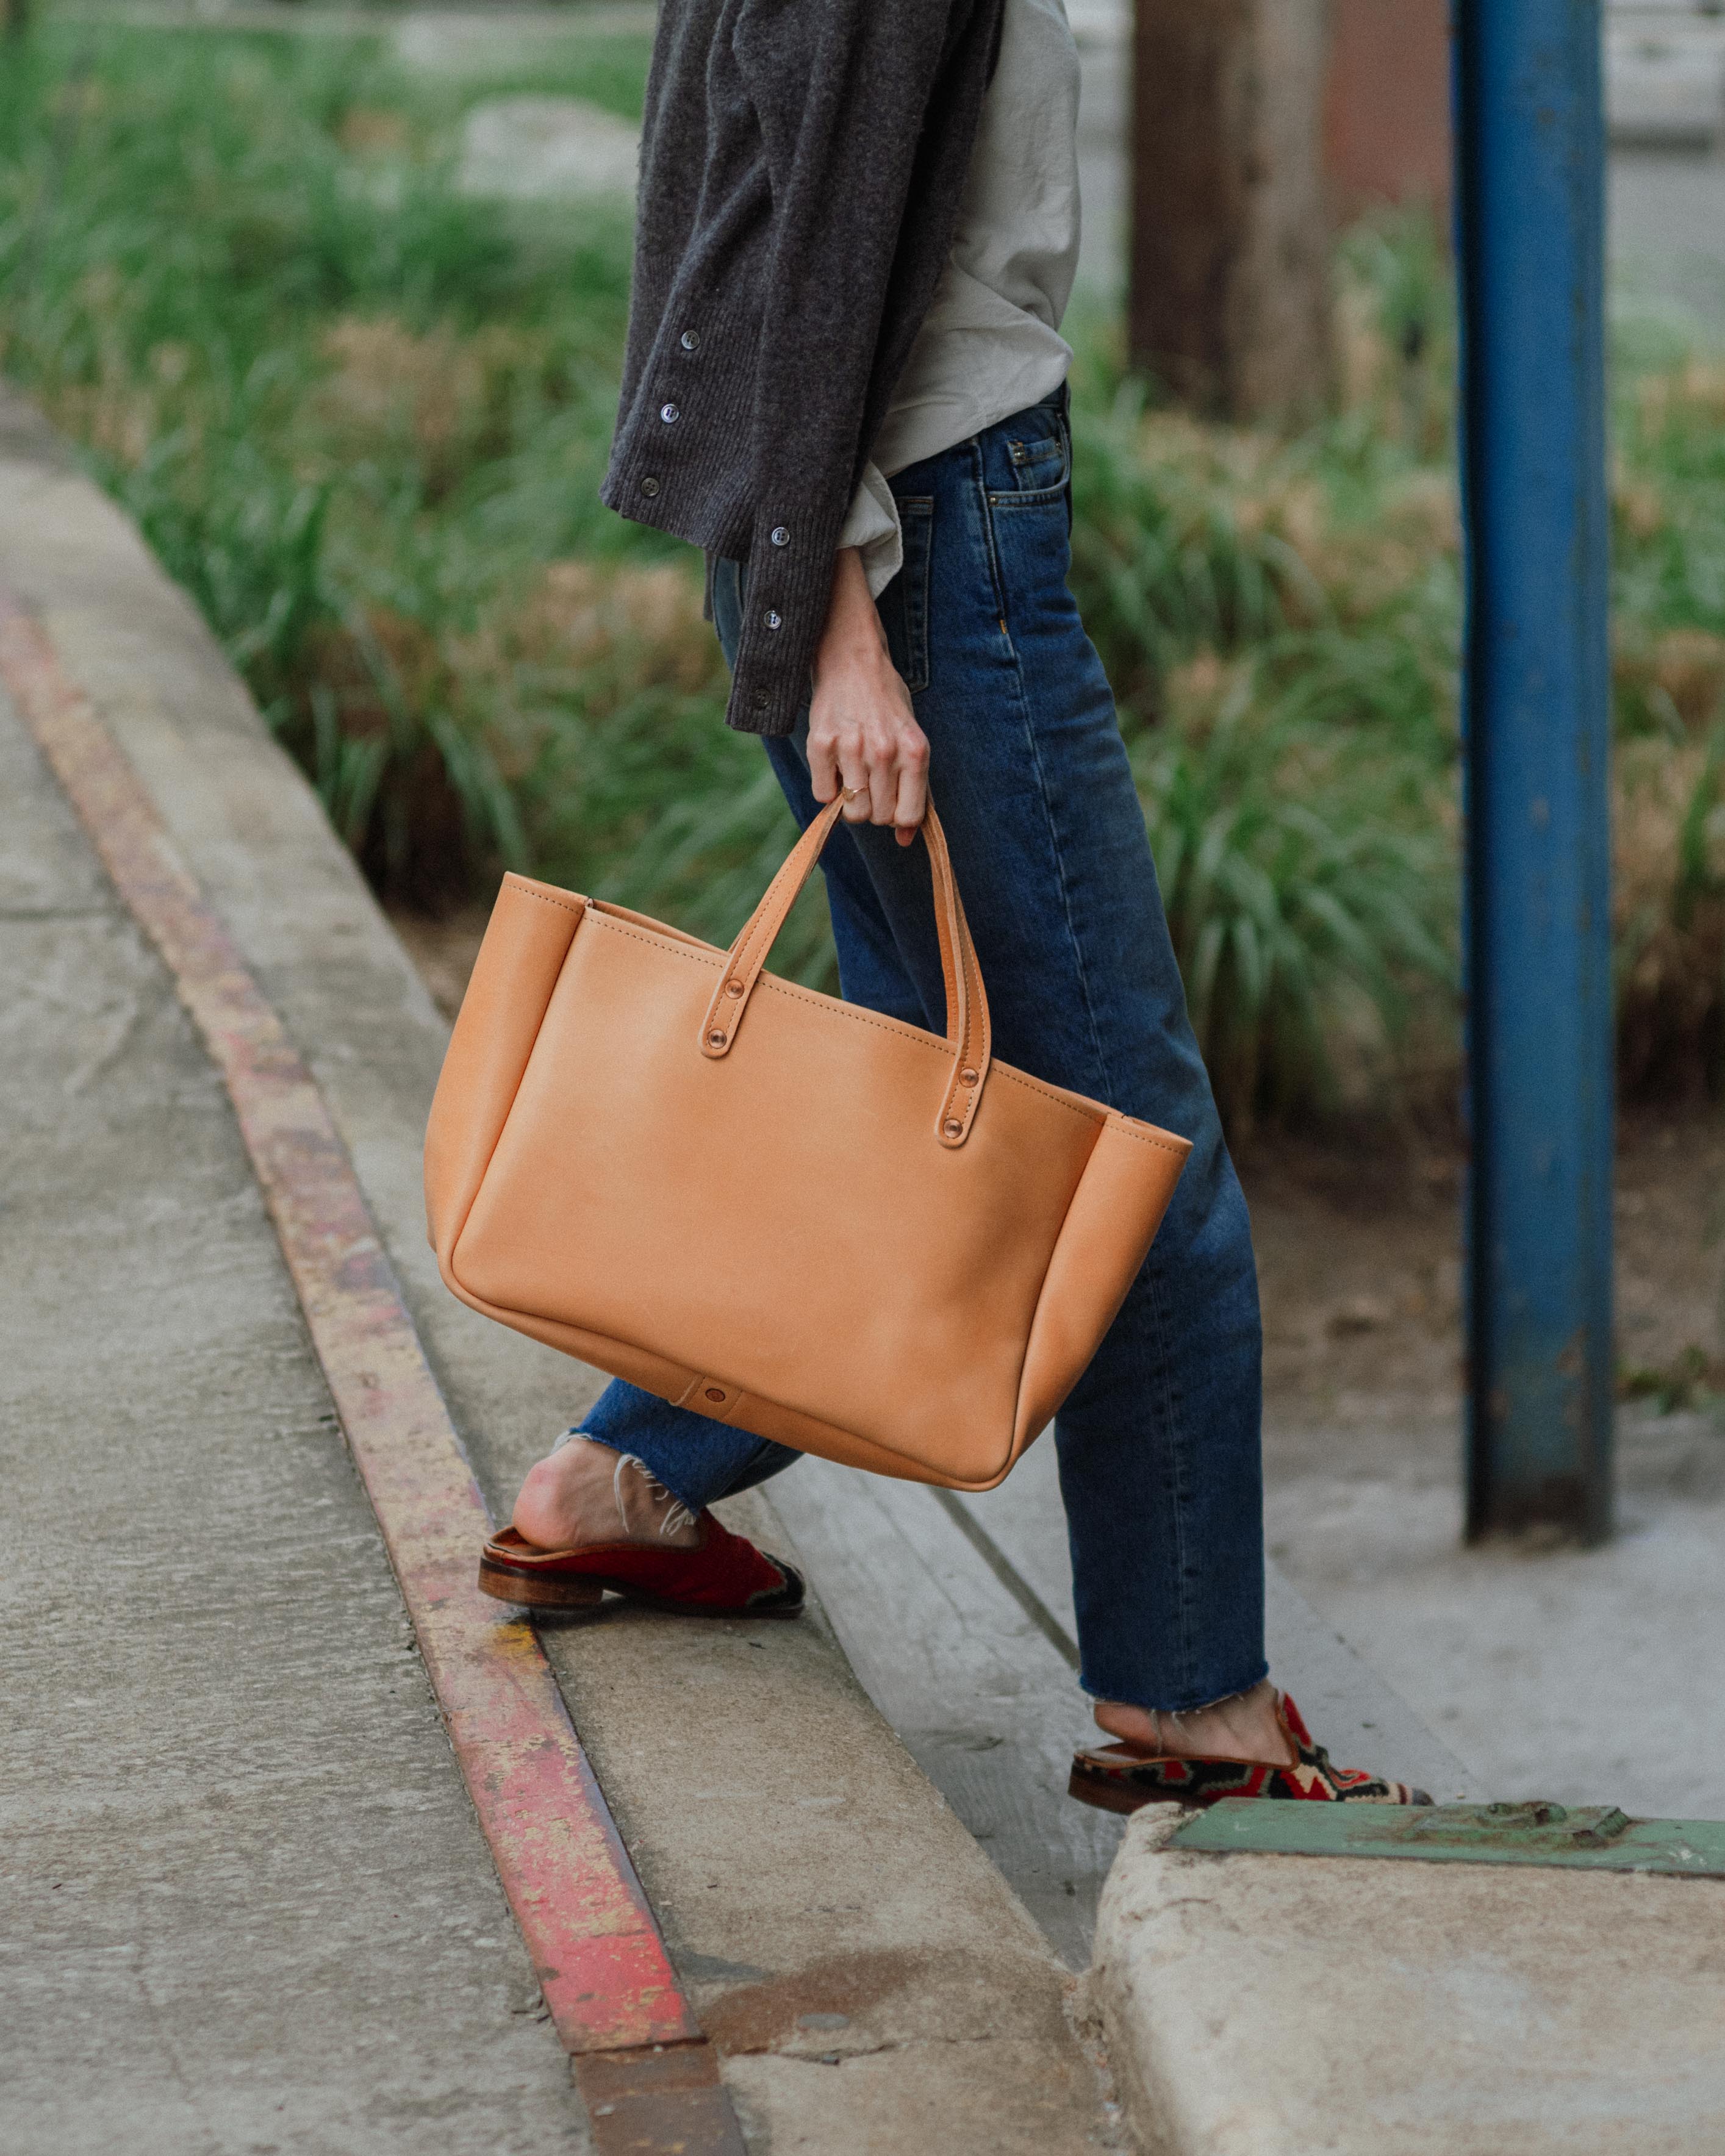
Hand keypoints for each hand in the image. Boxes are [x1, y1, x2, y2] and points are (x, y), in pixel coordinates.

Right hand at [807, 547, 927, 846]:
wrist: (852, 662)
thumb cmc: (887, 707)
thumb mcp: (912, 742)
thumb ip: (916, 791)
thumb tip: (907, 841)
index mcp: (915, 751)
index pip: (908, 815)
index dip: (898, 817)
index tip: (892, 802)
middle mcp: (885, 750)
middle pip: (878, 817)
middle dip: (874, 808)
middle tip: (871, 782)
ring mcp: (851, 747)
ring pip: (852, 811)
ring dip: (851, 801)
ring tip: (853, 774)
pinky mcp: (820, 743)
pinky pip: (823, 796)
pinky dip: (828, 789)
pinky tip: (835, 765)